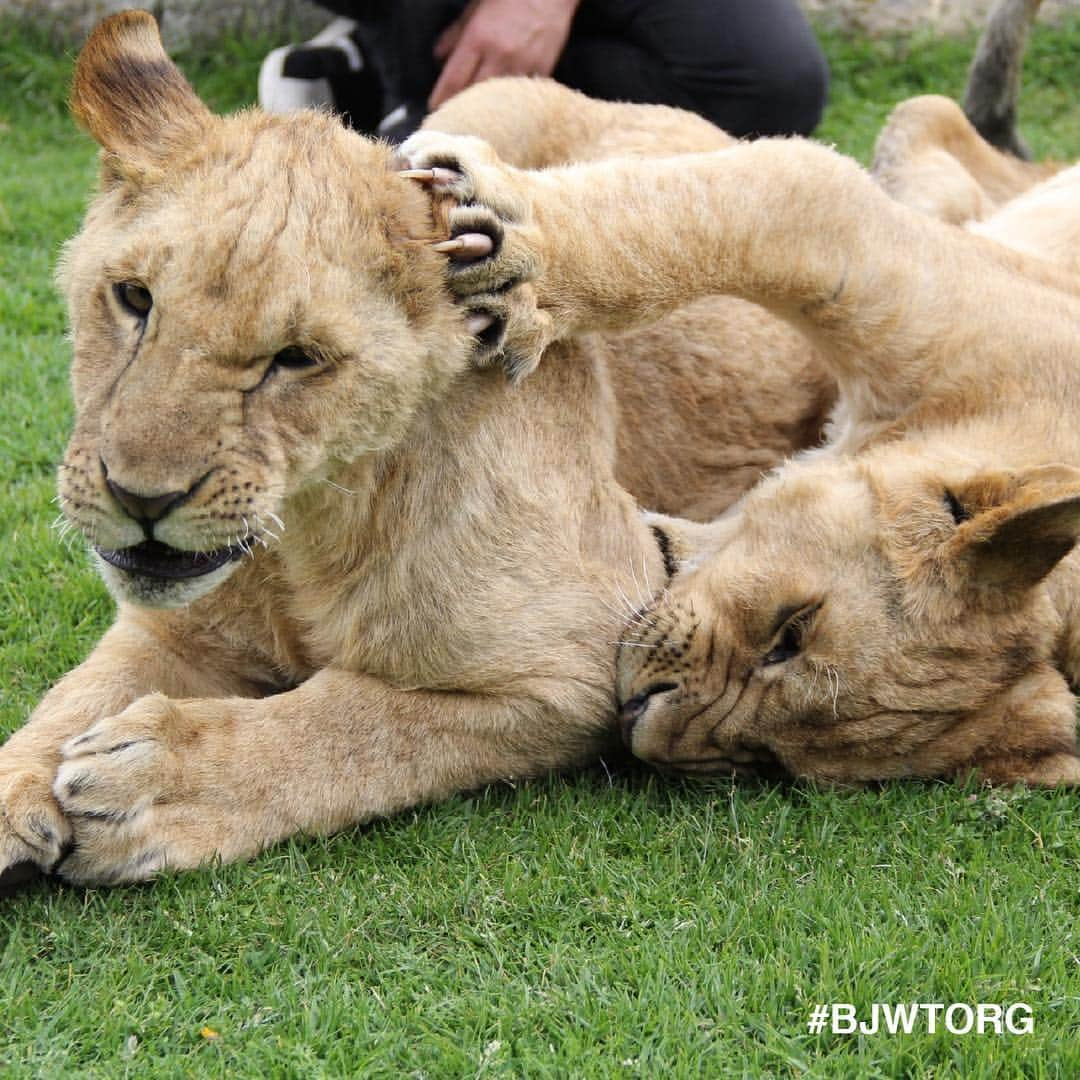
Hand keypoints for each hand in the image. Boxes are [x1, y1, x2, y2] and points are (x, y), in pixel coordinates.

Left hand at [430, 0, 579, 108]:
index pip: (453, 79)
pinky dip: (512, 102)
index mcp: (479, 38)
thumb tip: (439, 55)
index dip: (441, 97)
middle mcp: (499, 55)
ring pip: (498, 101)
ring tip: (478, 117)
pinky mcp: (542, 70)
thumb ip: (457, 32)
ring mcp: (522, 65)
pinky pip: (522, 95)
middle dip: (461, 106)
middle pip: (473, 95)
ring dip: (486, 109)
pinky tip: (506, 107)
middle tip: (454, 115)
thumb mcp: (477, 5)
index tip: (435, 108)